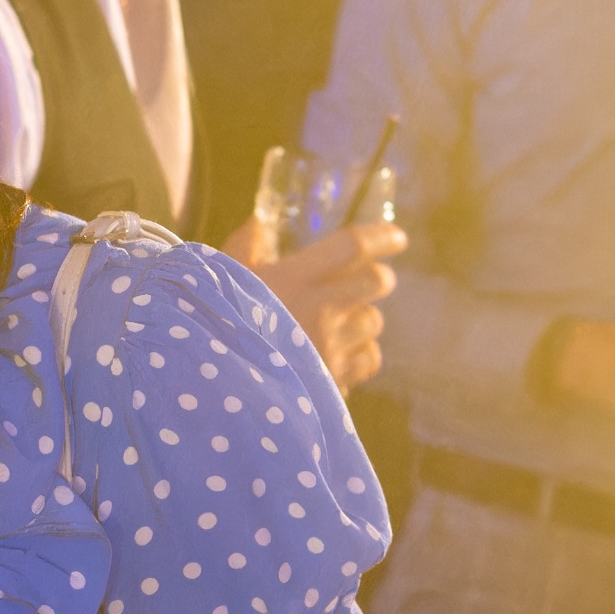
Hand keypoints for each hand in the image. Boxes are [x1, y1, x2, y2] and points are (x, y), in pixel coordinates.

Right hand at [226, 219, 404, 393]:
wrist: (217, 389)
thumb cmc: (218, 327)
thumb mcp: (222, 281)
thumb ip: (243, 248)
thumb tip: (258, 224)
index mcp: (296, 278)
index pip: (353, 247)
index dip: (382, 237)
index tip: (397, 237)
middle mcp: (321, 309)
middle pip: (378, 281)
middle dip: (377, 277)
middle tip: (364, 279)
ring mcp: (332, 346)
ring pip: (373, 321)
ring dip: (361, 318)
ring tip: (335, 323)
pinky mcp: (336, 378)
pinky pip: (369, 358)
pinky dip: (360, 354)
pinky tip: (337, 354)